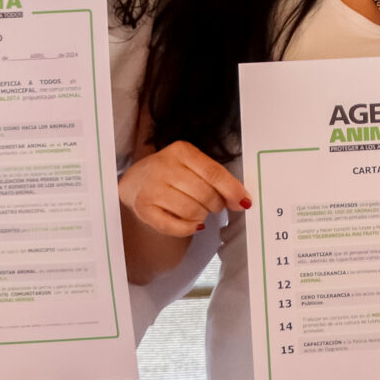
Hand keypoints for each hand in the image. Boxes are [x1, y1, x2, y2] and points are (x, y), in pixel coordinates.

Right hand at [119, 141, 250, 237]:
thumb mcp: (194, 167)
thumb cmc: (173, 175)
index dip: (232, 190)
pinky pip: (175, 227)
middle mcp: (164, 167)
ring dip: (202, 216)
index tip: (244, 202)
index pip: (214, 173)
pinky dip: (189, 228)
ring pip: (192, 211)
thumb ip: (219, 180)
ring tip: (197, 210)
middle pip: (205, 194)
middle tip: (213, 205)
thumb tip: (242, 201)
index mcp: (181, 151)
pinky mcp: (143, 209)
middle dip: (216, 204)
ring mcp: (151, 188)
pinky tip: (190, 222)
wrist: (135, 182)